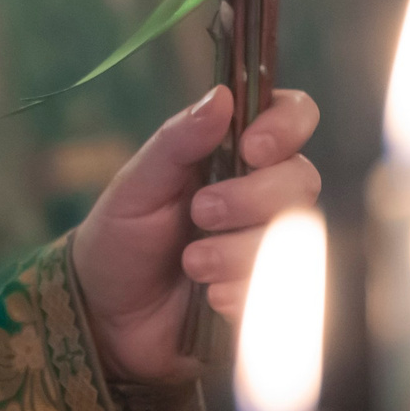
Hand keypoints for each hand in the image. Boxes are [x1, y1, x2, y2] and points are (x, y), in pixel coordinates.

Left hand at [69, 84, 320, 384]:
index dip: (286, 126)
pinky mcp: (275, 295)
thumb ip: (178, 141)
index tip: (252, 148)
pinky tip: (211, 298)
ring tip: (191, 263)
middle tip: (200, 212)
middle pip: (301, 180)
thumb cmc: (122, 236)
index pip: (293, 117)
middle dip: (252, 198)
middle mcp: (264, 194)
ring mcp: (273, 245)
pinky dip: (248, 293)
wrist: (108, 314)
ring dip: (240, 252)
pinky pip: (291, 292)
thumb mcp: (137, 185)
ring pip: (297, 238)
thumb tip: (221, 96)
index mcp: (234, 152)